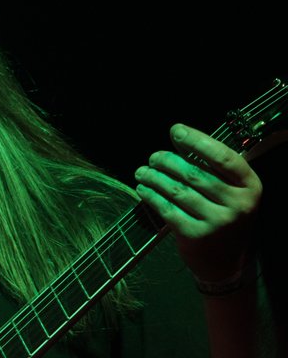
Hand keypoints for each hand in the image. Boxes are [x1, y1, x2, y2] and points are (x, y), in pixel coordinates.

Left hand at [134, 123, 261, 281]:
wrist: (226, 261)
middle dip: (167, 161)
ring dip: (154, 177)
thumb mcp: (231, 191)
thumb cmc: (224, 215)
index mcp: (249, 187)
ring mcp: (217, 222)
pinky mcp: (196, 236)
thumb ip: (212, 167)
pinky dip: (151, 196)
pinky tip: (143, 189)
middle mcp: (237, 205)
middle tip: (153, 157)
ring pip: (177, 190)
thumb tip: (178, 137)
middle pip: (194, 174)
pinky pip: (167, 209)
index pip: (222, 158)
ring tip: (143, 171)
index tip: (176, 130)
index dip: (196, 141)